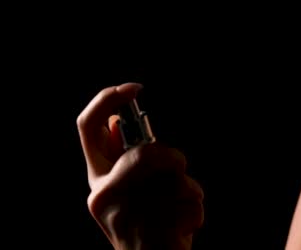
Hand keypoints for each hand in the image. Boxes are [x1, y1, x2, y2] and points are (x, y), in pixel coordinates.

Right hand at [77, 83, 203, 249]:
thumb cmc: (144, 229)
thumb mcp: (124, 194)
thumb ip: (121, 159)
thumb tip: (120, 121)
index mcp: (97, 182)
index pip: (88, 126)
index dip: (108, 99)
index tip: (134, 88)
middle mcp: (105, 194)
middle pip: (147, 150)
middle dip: (172, 160)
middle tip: (177, 176)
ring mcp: (130, 210)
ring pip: (176, 173)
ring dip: (187, 187)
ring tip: (177, 210)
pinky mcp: (157, 224)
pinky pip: (190, 195)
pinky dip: (195, 207)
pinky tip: (182, 226)